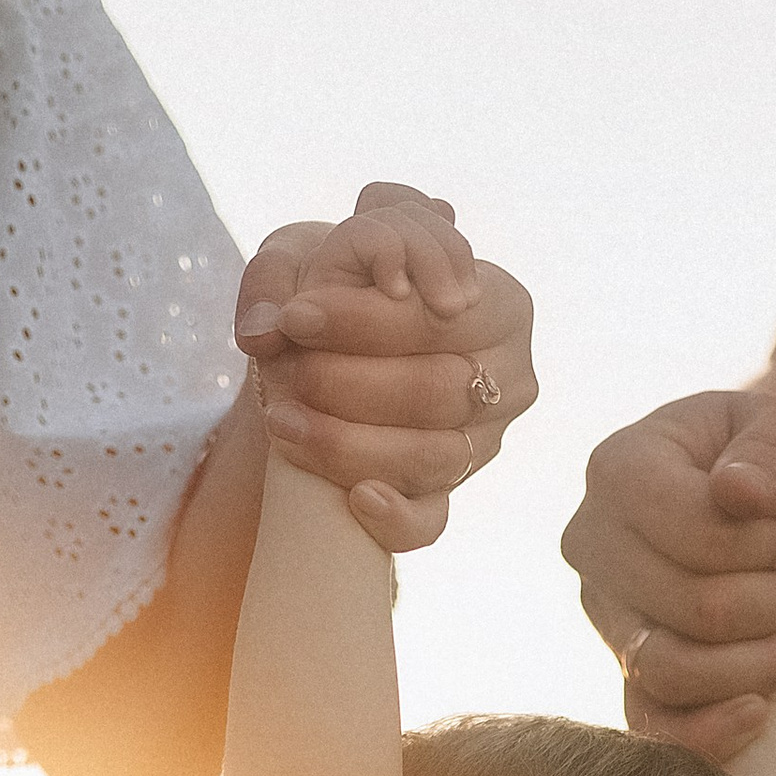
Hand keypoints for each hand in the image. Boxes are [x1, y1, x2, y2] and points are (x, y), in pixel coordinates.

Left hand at [235, 184, 537, 553]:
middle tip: (286, 371)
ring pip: (430, 457)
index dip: (367, 319)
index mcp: (501, 304)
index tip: (296, 316)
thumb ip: (281, 271)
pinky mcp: (448, 495)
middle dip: (351, 383)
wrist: (331, 349)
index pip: (441, 317)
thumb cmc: (332, 290)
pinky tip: (355, 499)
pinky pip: (429, 522)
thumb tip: (267, 329)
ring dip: (349, 443)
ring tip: (282, 420)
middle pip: (438, 390)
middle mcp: (509, 380)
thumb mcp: (308, 253)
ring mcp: (482, 445)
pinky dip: (394, 516)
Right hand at [563, 390, 775, 760]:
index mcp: (619, 468)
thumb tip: (741, 495)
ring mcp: (603, 615)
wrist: (750, 515)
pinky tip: (763, 708)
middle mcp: (591, 544)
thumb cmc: (767, 464)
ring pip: (674, 670)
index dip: (768, 545)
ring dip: (764, 663)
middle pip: (694, 606)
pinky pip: (656, 726)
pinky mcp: (621, 671)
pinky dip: (717, 728)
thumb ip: (772, 448)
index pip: (697, 529)